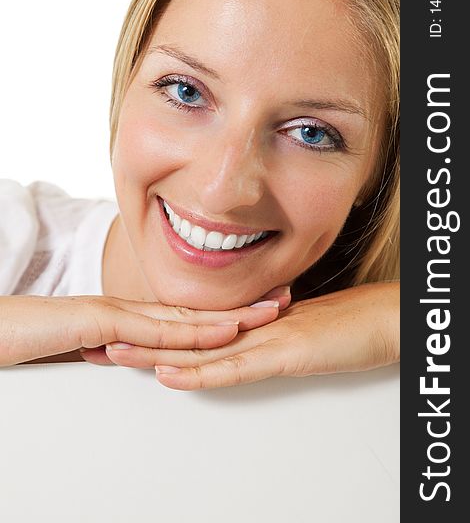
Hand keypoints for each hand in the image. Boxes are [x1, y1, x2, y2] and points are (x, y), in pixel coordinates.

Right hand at [0, 292, 285, 366]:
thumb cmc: (34, 336)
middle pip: (200, 309)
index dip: (227, 310)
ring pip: (188, 316)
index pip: (188, 314)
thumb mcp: (88, 344)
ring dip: (232, 315)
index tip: (260, 307)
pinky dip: (193, 332)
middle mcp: (134, 310)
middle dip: (244, 305)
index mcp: (133, 316)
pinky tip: (221, 333)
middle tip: (285, 297)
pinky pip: (157, 330)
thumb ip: (118, 345)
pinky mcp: (105, 323)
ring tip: (271, 311)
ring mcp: (122, 313)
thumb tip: (137, 354)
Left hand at [102, 282, 398, 389]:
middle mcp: (250, 326)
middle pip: (184, 335)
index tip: (120, 336)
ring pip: (199, 349)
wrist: (384, 318)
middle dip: (137, 341)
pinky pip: (235, 367)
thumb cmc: (347, 326)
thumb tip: (241, 344)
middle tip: (94, 343)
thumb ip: (265, 338)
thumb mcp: (295, 334)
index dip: (154, 333)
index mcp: (250, 323)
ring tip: (112, 355)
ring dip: (154, 353)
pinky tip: (170, 373)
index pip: (192, 329)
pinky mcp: (286, 352)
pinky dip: (200, 372)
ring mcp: (266, 338)